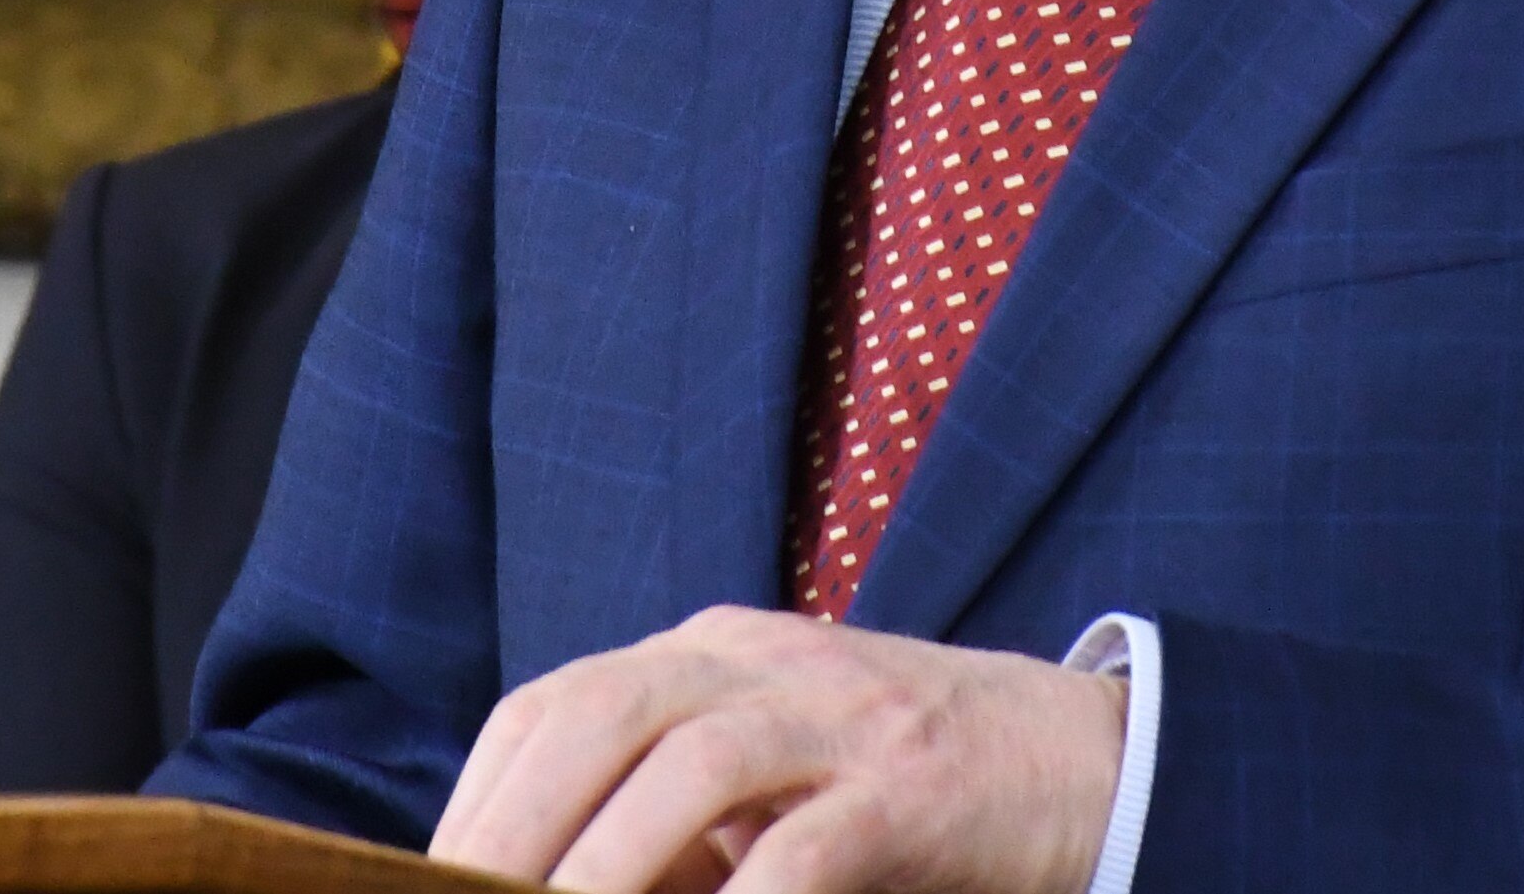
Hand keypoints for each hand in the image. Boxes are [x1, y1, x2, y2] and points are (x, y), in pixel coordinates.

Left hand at [430, 606, 1121, 893]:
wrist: (1089, 761)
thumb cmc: (905, 791)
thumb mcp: (775, 776)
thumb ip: (673, 822)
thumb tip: (549, 890)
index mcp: (713, 653)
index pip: (557, 700)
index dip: (481, 796)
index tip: (434, 881)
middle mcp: (765, 663)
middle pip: (600, 716)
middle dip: (511, 829)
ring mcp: (844, 716)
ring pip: (691, 769)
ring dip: (604, 871)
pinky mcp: (913, 789)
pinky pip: (809, 847)